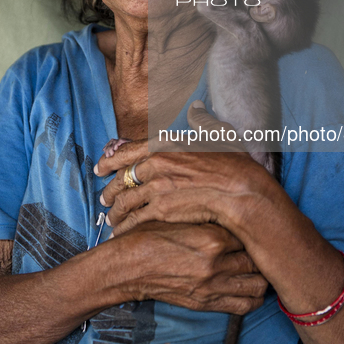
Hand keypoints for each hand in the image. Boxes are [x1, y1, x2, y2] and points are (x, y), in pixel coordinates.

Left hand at [95, 103, 276, 238]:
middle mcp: (156, 164)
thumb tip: (196, 109)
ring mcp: (157, 187)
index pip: (128, 150)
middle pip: (122, 177)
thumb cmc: (235, 165)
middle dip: (109, 189)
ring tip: (111, 219)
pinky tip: (121, 233)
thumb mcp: (219, 135)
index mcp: (166, 144)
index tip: (100, 166)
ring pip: (125, 200)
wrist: (242, 192)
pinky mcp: (161, 210)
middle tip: (103, 198)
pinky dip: (125, 228)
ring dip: (115, 211)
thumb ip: (202, 122)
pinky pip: (135, 219)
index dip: (111, 160)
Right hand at [111, 220, 267, 314]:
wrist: (127, 267)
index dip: (252, 230)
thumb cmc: (149, 237)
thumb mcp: (179, 217)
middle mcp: (216, 264)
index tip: (253, 227)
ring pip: (257, 285)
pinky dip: (252, 298)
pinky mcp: (206, 303)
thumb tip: (233, 214)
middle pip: (257, 260)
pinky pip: (243, 306)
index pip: (249, 234)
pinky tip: (248, 288)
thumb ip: (208, 218)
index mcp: (211, 238)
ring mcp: (212, 287)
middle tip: (259, 247)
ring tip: (256, 268)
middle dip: (260, 253)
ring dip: (260, 277)